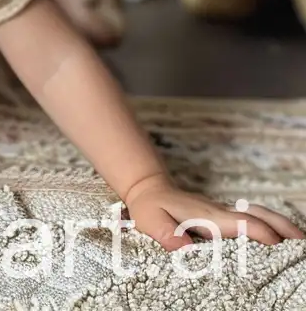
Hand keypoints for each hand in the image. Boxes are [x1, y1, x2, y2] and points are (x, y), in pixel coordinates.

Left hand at [121, 172, 303, 249]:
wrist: (148, 189)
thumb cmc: (150, 208)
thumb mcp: (151, 221)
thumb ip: (166, 234)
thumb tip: (185, 250)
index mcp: (208, 216)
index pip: (240, 223)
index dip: (259, 232)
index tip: (278, 244)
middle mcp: (221, 213)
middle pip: (258, 216)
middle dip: (282, 227)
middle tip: (303, 243)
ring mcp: (224, 213)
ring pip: (259, 214)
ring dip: (281, 225)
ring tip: (301, 241)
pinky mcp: (224, 217)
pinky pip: (253, 219)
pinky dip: (272, 225)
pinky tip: (282, 236)